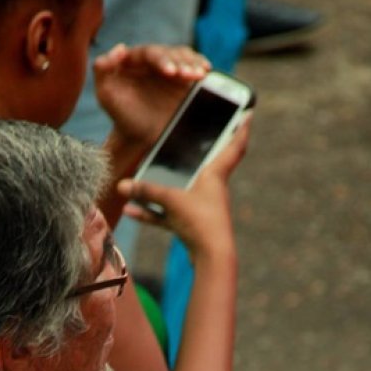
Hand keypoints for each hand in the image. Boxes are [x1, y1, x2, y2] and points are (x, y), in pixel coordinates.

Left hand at [96, 43, 208, 150]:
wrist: (139, 136)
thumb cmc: (120, 115)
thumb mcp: (106, 95)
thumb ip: (102, 70)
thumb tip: (119, 48)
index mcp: (134, 59)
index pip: (149, 52)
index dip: (161, 59)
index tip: (170, 72)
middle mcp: (152, 60)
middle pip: (170, 53)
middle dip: (179, 62)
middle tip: (186, 76)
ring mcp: (169, 68)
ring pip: (183, 57)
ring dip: (192, 64)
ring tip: (198, 75)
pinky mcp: (183, 79)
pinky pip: (193, 67)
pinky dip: (199, 66)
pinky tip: (205, 72)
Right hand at [117, 116, 251, 259]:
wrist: (212, 257)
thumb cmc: (200, 222)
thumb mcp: (171, 199)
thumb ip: (146, 191)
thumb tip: (122, 186)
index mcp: (216, 175)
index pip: (235, 146)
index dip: (241, 129)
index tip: (247, 112)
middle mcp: (211, 188)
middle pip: (206, 164)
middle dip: (199, 152)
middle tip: (195, 135)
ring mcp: (201, 207)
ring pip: (182, 191)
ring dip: (164, 187)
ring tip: (141, 181)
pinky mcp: (191, 225)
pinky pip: (169, 213)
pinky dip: (152, 212)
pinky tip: (131, 211)